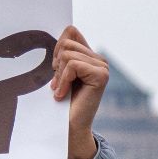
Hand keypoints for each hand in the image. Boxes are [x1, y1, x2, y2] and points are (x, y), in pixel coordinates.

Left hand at [49, 25, 107, 158]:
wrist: (68, 127)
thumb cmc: (61, 102)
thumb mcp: (58, 72)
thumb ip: (62, 53)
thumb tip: (64, 31)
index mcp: (89, 56)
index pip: (71, 32)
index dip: (57, 47)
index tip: (55, 68)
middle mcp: (99, 60)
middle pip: (67, 43)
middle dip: (56, 64)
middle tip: (57, 84)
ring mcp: (102, 67)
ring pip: (68, 55)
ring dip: (59, 75)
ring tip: (60, 90)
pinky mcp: (101, 75)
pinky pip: (73, 65)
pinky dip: (63, 81)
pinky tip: (63, 95)